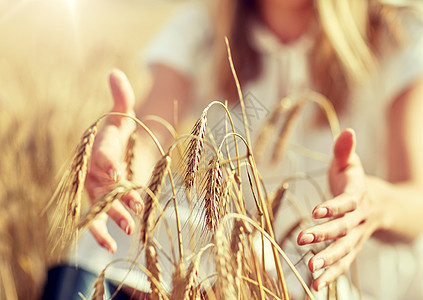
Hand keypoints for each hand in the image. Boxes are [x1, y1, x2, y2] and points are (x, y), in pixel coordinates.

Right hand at [85, 69, 142, 252]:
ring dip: (114, 217)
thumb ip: (120, 96)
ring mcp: (95, 188)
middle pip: (103, 184)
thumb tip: (115, 72)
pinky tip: (113, 247)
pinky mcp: (100, 201)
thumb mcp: (122, 113)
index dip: (107, 161)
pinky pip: (97, 219)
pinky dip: (102, 233)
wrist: (114, 149)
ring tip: (130, 229)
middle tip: (133, 207)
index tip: (116, 170)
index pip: (101, 154)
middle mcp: (93, 169)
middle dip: (117, 196)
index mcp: (99, 146)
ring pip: (101, 204)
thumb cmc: (118, 130)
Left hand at [297, 129, 382, 290]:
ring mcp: (357, 236)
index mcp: (358, 195)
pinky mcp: (352, 248)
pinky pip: (344, 263)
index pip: (346, 201)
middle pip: (343, 228)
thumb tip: (347, 130)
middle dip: (324, 234)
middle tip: (303, 239)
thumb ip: (345, 150)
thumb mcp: (351, 164)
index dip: (333, 206)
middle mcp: (359, 218)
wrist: (383, 205)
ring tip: (310, 270)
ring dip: (328, 260)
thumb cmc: (357, 181)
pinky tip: (316, 286)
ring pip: (345, 250)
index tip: (317, 211)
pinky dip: (331, 274)